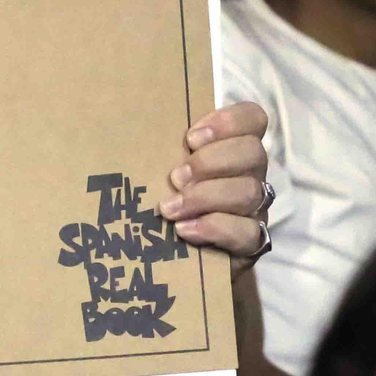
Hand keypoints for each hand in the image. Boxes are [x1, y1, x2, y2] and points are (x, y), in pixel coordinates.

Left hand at [157, 102, 270, 277]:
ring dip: (205, 196)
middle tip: (175, 176)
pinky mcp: (251, 244)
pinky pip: (248, 232)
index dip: (229, 122)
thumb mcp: (157, 167)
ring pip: (250, 191)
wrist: (164, 257)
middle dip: (211, 161)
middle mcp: (249, 175)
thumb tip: (121, 123)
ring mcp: (254, 209)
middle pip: (253, 153)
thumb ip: (157, 145)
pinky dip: (213, 228)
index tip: (191, 138)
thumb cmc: (157, 199)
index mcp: (231, 148)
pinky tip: (184, 229)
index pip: (253, 119)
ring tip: (169, 207)